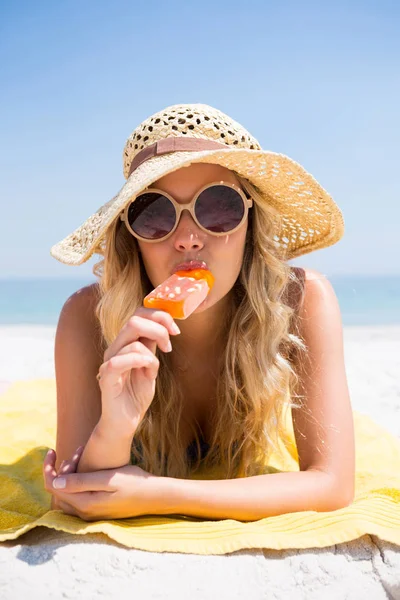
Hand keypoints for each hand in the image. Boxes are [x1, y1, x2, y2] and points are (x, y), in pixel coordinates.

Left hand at [43, 447, 161, 520]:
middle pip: (58, 491)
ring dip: (69, 474)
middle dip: (60, 469)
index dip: (48, 468)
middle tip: (76, 452)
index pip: (53, 487)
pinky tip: (88, 468)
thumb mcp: (107, 479)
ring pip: (67, 493)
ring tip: (81, 455)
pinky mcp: (97, 509)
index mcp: (84, 503)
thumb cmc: (133, 483)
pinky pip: (77, 496)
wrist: (154, 496)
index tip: (51, 451)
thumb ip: (80, 482)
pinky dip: (76, 481)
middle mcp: (84, 512)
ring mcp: (91, 512)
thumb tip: (54, 483)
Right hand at [98, 307, 180, 432]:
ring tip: (153, 369)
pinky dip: (138, 362)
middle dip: (158, 329)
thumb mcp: (150, 366)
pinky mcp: (106, 377)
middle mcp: (115, 348)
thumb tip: (164, 327)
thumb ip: (152, 346)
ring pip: (132, 341)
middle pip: (134, 320)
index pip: (138, 314)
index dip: (159, 316)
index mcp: (126, 343)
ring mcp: (109, 361)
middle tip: (169, 345)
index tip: (176, 330)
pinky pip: (119, 361)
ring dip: (151, 354)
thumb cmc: (136, 395)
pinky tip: (147, 372)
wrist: (124, 422)